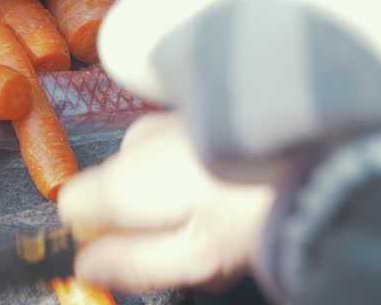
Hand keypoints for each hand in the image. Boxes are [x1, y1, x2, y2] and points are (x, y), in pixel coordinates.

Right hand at [57, 113, 277, 293]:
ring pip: (143, 173)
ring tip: (217, 217)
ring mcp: (160, 127)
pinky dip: (189, 174)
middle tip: (191, 244)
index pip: (70, 205)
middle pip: (111, 191)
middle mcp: (132, 146)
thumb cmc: (251, 211)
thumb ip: (129, 264)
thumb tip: (85, 267)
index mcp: (121, 181)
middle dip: (139, 220)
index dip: (94, 234)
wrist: (314, 157)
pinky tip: (226, 188)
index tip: (127, 250)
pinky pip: (169, 153)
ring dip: (169, 198)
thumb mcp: (191, 257)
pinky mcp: (188, 117)